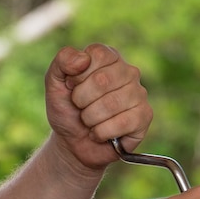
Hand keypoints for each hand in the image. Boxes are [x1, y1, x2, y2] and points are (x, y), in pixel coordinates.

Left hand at [45, 43, 151, 171]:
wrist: (73, 143)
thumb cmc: (67, 110)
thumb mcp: (55, 83)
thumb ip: (63, 61)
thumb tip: (83, 58)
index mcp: (109, 57)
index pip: (97, 55)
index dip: (78, 75)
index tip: (72, 87)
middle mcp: (128, 72)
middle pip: (102, 80)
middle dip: (81, 100)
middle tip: (80, 107)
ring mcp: (139, 94)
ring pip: (110, 104)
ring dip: (90, 118)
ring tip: (90, 121)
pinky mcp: (144, 116)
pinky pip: (121, 123)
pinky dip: (101, 133)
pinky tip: (100, 133)